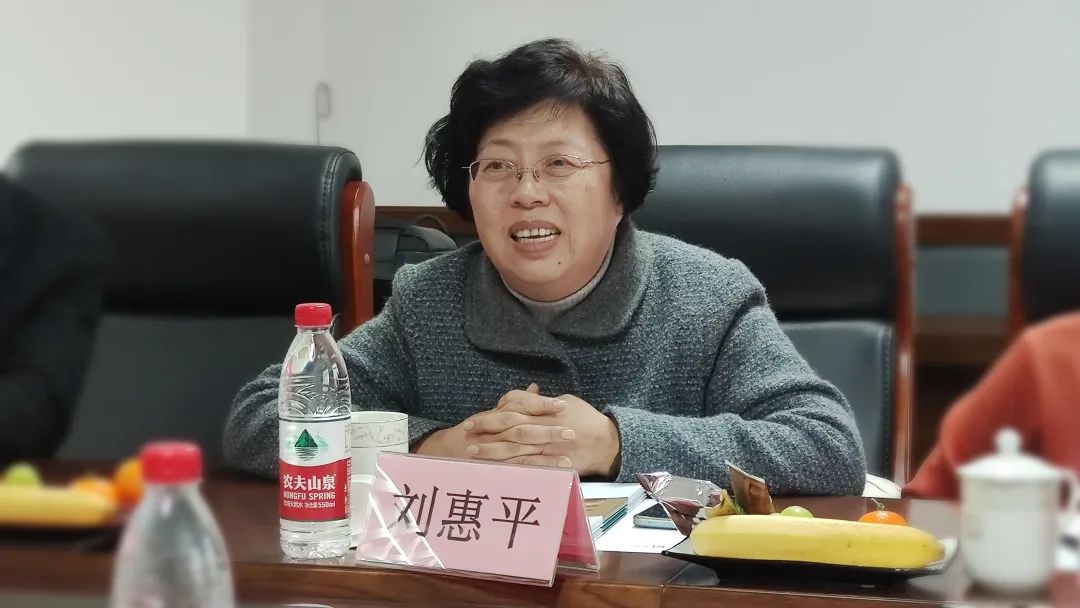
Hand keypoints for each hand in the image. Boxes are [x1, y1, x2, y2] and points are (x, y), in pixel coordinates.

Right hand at [411, 385, 572, 462]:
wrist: (450, 451)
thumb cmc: (478, 431)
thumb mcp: (496, 412)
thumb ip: (516, 401)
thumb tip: (535, 387)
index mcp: (498, 414)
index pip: (521, 406)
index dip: (541, 405)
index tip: (562, 404)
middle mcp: (497, 431)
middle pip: (524, 429)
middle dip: (548, 430)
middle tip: (571, 430)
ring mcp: (497, 450)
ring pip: (523, 450)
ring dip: (547, 452)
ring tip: (568, 452)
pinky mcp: (500, 467)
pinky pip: (521, 468)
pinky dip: (541, 468)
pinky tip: (559, 469)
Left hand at [466, 385, 621, 477]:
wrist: (606, 441)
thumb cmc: (585, 418)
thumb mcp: (564, 401)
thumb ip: (541, 401)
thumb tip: (527, 394)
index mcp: (544, 411)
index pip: (513, 410)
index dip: (491, 415)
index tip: (474, 419)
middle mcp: (543, 428)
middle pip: (509, 428)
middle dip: (486, 430)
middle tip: (466, 433)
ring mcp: (546, 448)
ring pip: (515, 449)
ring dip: (492, 450)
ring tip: (473, 451)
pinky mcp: (552, 464)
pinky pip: (529, 466)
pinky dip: (512, 467)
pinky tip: (495, 469)